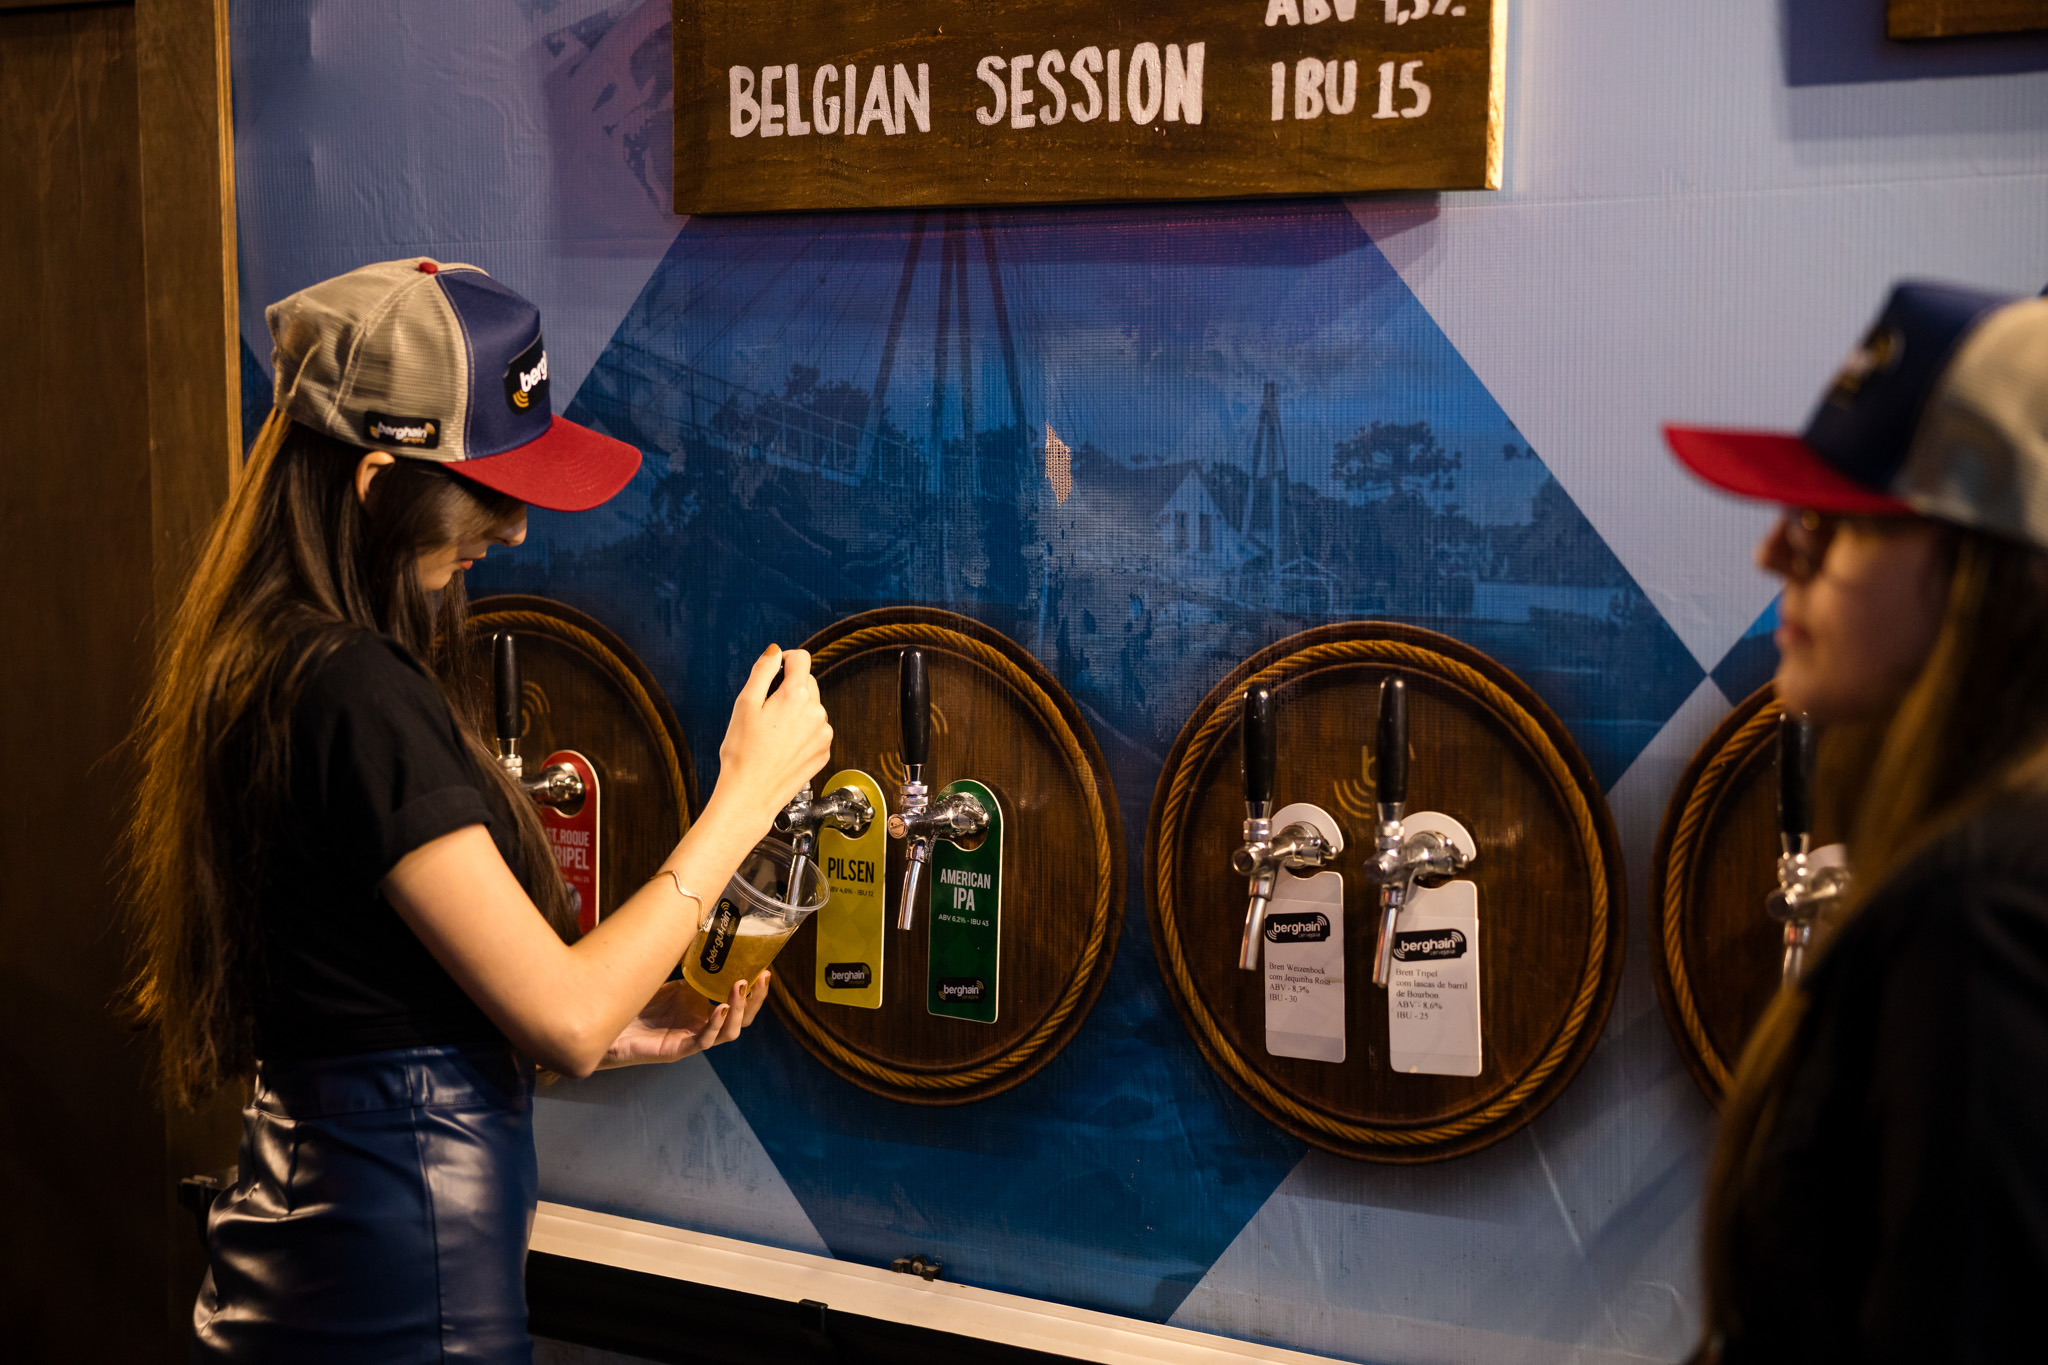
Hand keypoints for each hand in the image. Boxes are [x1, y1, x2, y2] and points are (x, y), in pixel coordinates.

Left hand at [595, 970, 771, 1067]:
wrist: (598, 1020)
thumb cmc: (630, 999)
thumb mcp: (664, 975)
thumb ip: (684, 962)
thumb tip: (699, 924)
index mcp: (701, 1008)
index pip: (739, 1004)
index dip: (754, 990)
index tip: (764, 969)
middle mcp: (700, 1024)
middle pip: (741, 1019)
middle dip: (755, 1000)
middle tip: (761, 978)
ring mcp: (689, 1038)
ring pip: (728, 1032)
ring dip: (738, 1010)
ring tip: (740, 987)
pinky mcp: (675, 1050)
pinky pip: (702, 1041)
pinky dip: (714, 1026)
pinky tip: (719, 1008)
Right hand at [714, 645, 834, 825]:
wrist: (750, 794)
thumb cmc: (742, 752)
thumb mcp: (745, 703)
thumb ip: (763, 670)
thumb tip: (775, 651)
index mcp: (796, 696)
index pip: (802, 658)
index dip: (785, 659)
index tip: (774, 670)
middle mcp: (817, 712)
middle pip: (807, 682)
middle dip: (788, 687)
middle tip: (765, 709)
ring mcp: (823, 734)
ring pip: (812, 707)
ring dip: (796, 710)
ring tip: (772, 732)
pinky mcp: (824, 751)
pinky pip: (816, 729)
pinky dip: (802, 731)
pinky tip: (782, 745)